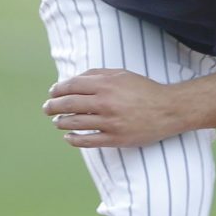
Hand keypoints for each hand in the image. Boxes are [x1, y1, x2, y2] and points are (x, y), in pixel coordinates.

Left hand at [43, 68, 186, 148]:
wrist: (168, 109)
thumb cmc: (144, 90)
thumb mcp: (122, 74)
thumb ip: (97, 74)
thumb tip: (73, 80)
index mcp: (106, 84)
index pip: (71, 86)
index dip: (57, 90)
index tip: (52, 93)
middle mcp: (105, 103)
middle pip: (68, 105)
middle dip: (53, 107)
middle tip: (47, 109)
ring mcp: (109, 122)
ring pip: (75, 123)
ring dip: (61, 122)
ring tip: (57, 122)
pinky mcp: (115, 139)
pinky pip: (88, 141)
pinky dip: (74, 139)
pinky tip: (68, 137)